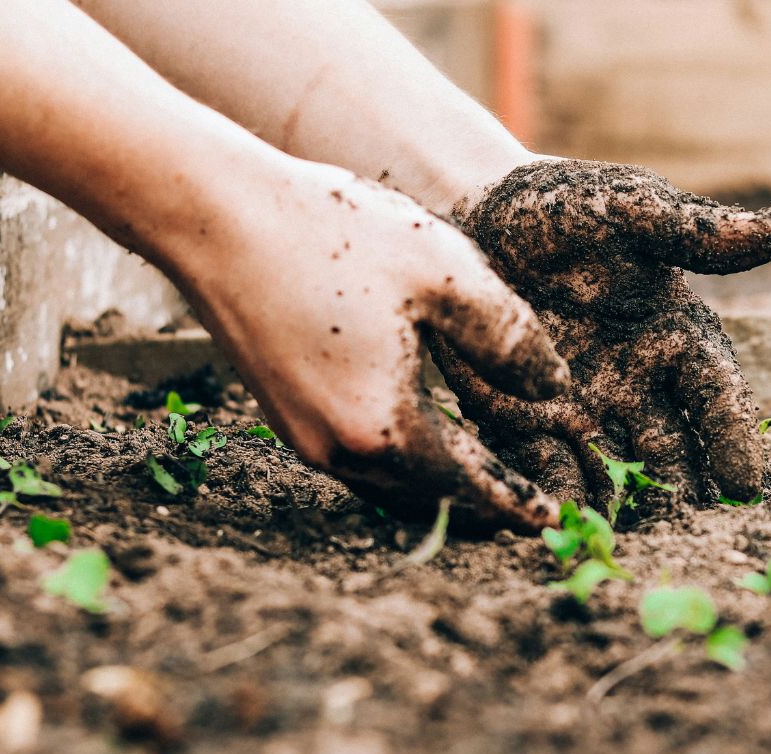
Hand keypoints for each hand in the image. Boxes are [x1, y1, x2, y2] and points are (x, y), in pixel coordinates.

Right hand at [171, 157, 568, 529]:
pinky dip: (402, 461)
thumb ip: (510, 339)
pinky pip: (359, 460)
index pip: (470, 487)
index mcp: (386, 427)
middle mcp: (339, 450)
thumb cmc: (333, 234)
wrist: (215, 216)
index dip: (517, 504)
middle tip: (529, 507)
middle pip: (429, 499)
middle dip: (483, 506)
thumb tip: (554, 389)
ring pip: (391, 485)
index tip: (555, 521)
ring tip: (487, 477)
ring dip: (441, 487)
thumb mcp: (446, 273)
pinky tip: (425, 435)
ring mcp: (304, 437)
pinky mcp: (283, 414)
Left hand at [433, 159, 770, 511]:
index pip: (716, 394)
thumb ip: (695, 230)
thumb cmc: (563, 207)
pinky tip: (559, 526)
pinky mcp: (525, 423)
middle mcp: (638, 385)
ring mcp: (584, 410)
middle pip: (672, 450)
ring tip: (628, 546)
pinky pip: (546, 469)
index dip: (732, 436)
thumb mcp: (628, 208)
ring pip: (614, 472)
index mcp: (676, 337)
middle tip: (690, 534)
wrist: (474, 215)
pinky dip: (556, 498)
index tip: (745, 483)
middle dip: (683, 493)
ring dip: (624, 509)